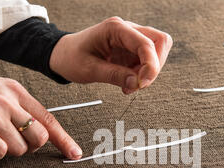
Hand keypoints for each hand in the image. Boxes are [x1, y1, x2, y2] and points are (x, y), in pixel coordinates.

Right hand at [0, 67, 81, 159]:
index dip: (64, 139)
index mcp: (16, 91)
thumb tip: (38, 129)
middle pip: (39, 137)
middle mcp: (7, 101)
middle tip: (17, 143)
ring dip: (10, 150)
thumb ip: (19, 105)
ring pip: (20, 148)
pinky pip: (0, 152)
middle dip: (31, 147)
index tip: (74, 153)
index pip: (48, 118)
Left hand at [49, 17, 172, 93]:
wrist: (63, 55)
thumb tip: (135, 83)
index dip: (151, 66)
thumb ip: (114, 76)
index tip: (142, 83)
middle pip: (160, 42)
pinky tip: (127, 81)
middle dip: (155, 66)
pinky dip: (142, 75)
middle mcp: (126, 30)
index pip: (146, 43)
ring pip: (157, 52)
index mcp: (115, 28)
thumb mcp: (89, 70)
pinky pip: (147, 61)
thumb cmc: (72, 57)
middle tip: (139, 83)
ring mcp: (130, 40)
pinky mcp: (131, 51)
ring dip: (149, 72)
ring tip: (130, 83)